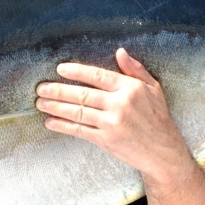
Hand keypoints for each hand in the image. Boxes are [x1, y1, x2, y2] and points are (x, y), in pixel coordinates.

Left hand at [35, 48, 192, 185]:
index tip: (60, 69)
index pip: (97, 76)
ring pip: (77, 112)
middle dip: (58, 90)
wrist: (164, 152)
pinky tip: (50, 122)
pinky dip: (63, 126)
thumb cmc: (159, 118)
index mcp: (130, 88)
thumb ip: (135, 70)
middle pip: (82, 94)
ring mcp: (112, 124)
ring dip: (55, 107)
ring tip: (40, 103)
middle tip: (41, 88)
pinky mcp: (106, 140)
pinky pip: (80, 131)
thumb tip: (120, 52)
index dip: (77, 72)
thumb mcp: (153, 88)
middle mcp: (120, 104)